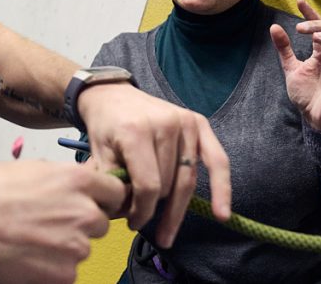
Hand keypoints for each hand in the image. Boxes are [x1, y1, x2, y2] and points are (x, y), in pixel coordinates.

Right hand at [0, 160, 125, 283]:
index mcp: (76, 181)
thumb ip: (60, 178)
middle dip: (81, 224)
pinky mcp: (63, 276)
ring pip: (81, 248)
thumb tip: (74, 186)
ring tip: (28, 240)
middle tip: (47, 223)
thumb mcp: (28, 169)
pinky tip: (24, 257)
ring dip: (63, 247)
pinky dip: (50, 268)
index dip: (104, 198)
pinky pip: (66, 272)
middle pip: (100, 223)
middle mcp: (83, 213)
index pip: (116, 191)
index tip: (95, 202)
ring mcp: (75, 247)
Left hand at [77, 84, 230, 247]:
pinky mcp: (198, 122)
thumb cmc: (105, 128)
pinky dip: (222, 188)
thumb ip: (115, 187)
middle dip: (156, 209)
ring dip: (175, 205)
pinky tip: (222, 213)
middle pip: (168, 185)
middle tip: (144, 224)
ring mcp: (184, 122)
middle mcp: (165, 124)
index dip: (142, 212)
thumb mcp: (99, 157)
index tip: (132, 223)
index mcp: (136, 131)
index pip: (148, 185)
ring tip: (165, 226)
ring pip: (187, 180)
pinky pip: (217, 160)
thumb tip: (133, 216)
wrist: (113, 94)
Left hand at [271, 0, 320, 131]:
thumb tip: (274, 26)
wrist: (313, 119)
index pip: (319, 26)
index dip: (311, 12)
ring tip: (316, 37)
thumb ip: (284, 49)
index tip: (299, 0)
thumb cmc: (306, 94)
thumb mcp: (291, 68)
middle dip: (319, 23)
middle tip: (300, 28)